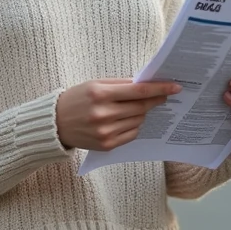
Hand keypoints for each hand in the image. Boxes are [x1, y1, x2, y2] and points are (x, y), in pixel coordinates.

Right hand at [56, 79, 181, 150]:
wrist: (55, 123)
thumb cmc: (76, 99)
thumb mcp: (94, 85)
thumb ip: (120, 84)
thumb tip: (146, 84)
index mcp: (100, 94)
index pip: (138, 91)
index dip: (159, 89)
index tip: (175, 87)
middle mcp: (103, 114)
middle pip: (141, 107)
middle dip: (155, 100)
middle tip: (164, 95)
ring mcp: (105, 132)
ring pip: (138, 121)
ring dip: (142, 113)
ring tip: (134, 108)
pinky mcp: (107, 145)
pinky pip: (132, 134)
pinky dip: (133, 125)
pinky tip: (126, 120)